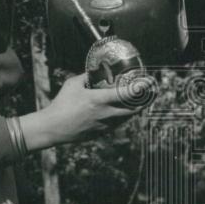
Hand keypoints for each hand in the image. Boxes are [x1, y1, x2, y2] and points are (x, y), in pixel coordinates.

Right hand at [21, 74, 153, 148]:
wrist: (52, 128)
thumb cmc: (61, 104)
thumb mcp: (73, 84)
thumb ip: (86, 76)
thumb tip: (95, 71)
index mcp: (99, 100)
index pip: (126, 94)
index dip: (141, 88)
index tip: (149, 81)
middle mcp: (105, 114)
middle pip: (133, 109)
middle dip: (146, 100)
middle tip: (152, 92)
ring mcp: (104, 125)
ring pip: (127, 118)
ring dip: (136, 109)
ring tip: (142, 100)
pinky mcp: (101, 133)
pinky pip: (118, 124)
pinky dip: (124, 116)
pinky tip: (125, 111)